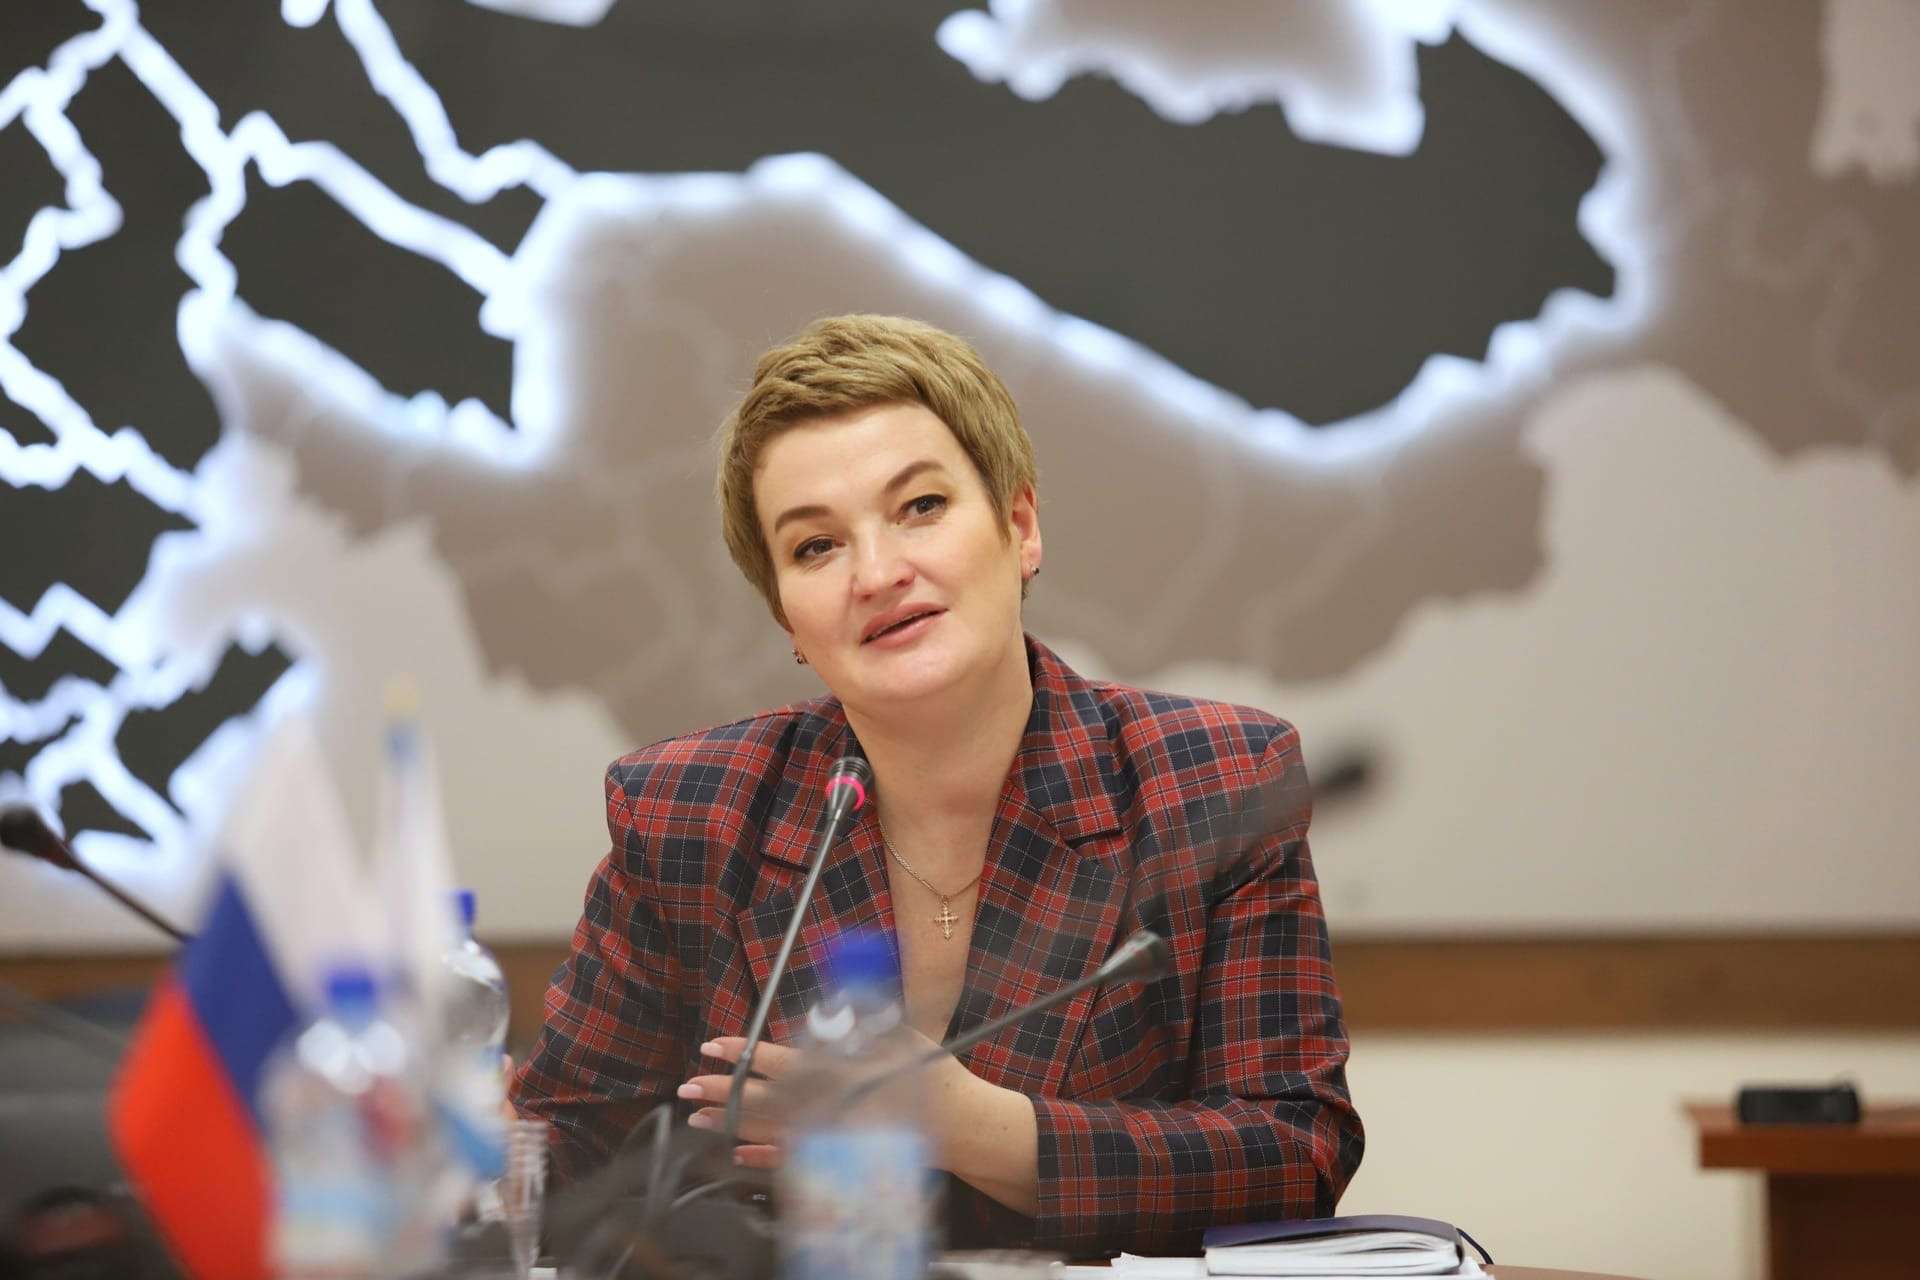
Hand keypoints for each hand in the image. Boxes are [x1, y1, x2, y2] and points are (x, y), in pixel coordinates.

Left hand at [677, 1027, 968, 1170]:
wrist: (957, 1124)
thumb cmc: (930, 1072)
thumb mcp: (897, 1033)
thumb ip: (859, 1019)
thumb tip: (822, 1010)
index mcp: (835, 1070)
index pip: (775, 1060)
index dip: (740, 1053)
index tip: (711, 1046)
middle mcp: (823, 1105)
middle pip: (759, 1099)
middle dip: (720, 1093)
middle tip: (685, 1089)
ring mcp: (826, 1135)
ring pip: (766, 1131)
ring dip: (729, 1125)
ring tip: (698, 1119)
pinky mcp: (834, 1157)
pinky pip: (788, 1159)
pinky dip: (759, 1157)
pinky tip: (737, 1154)